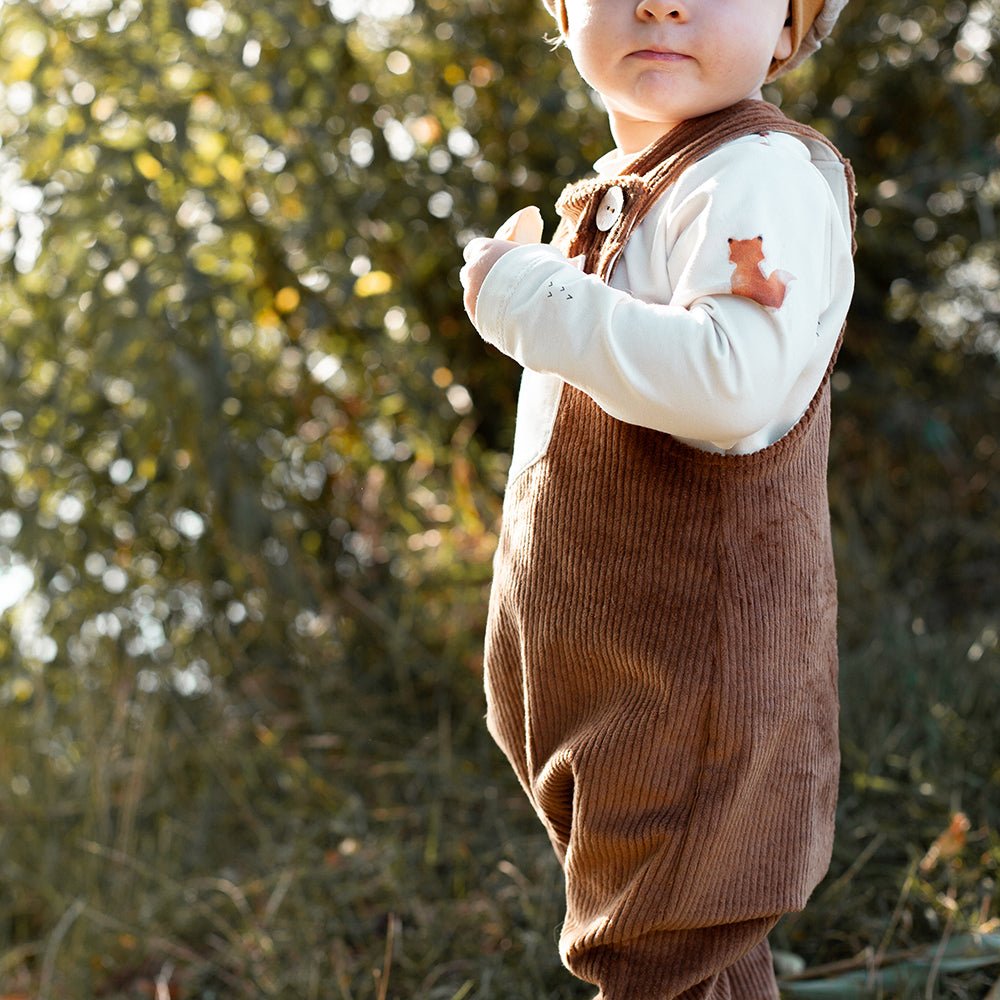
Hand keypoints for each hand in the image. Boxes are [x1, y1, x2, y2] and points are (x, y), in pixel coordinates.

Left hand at [461, 206, 543, 323]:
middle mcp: (472, 275)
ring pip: (477, 299)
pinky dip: (495, 320)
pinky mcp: (480, 324)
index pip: (475, 248)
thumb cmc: (546, 274)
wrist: (539, 310)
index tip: (498, 261)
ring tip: (514, 307)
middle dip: (485, 279)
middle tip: (507, 285)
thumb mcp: (547, 257)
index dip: (487, 255)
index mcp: (484, 252)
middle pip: (472, 275)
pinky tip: (514, 322)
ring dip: (490, 301)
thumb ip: (539, 258)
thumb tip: (573, 263)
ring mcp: (472, 302)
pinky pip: (486, 319)